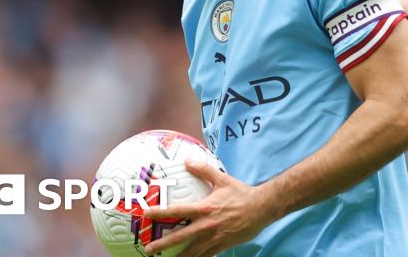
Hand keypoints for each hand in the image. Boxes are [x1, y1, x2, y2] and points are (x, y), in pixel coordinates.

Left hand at [142, 158, 278, 255]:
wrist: (262, 208)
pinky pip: (205, 256)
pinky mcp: (221, 246)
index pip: (177, 211)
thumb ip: (203, 170)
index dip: (160, 212)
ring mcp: (214, 238)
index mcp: (205, 208)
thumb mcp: (222, 179)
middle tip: (148, 250)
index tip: (146, 214)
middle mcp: (206, 225)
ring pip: (191, 252)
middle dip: (162, 244)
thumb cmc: (241, 193)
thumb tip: (187, 160)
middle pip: (179, 237)